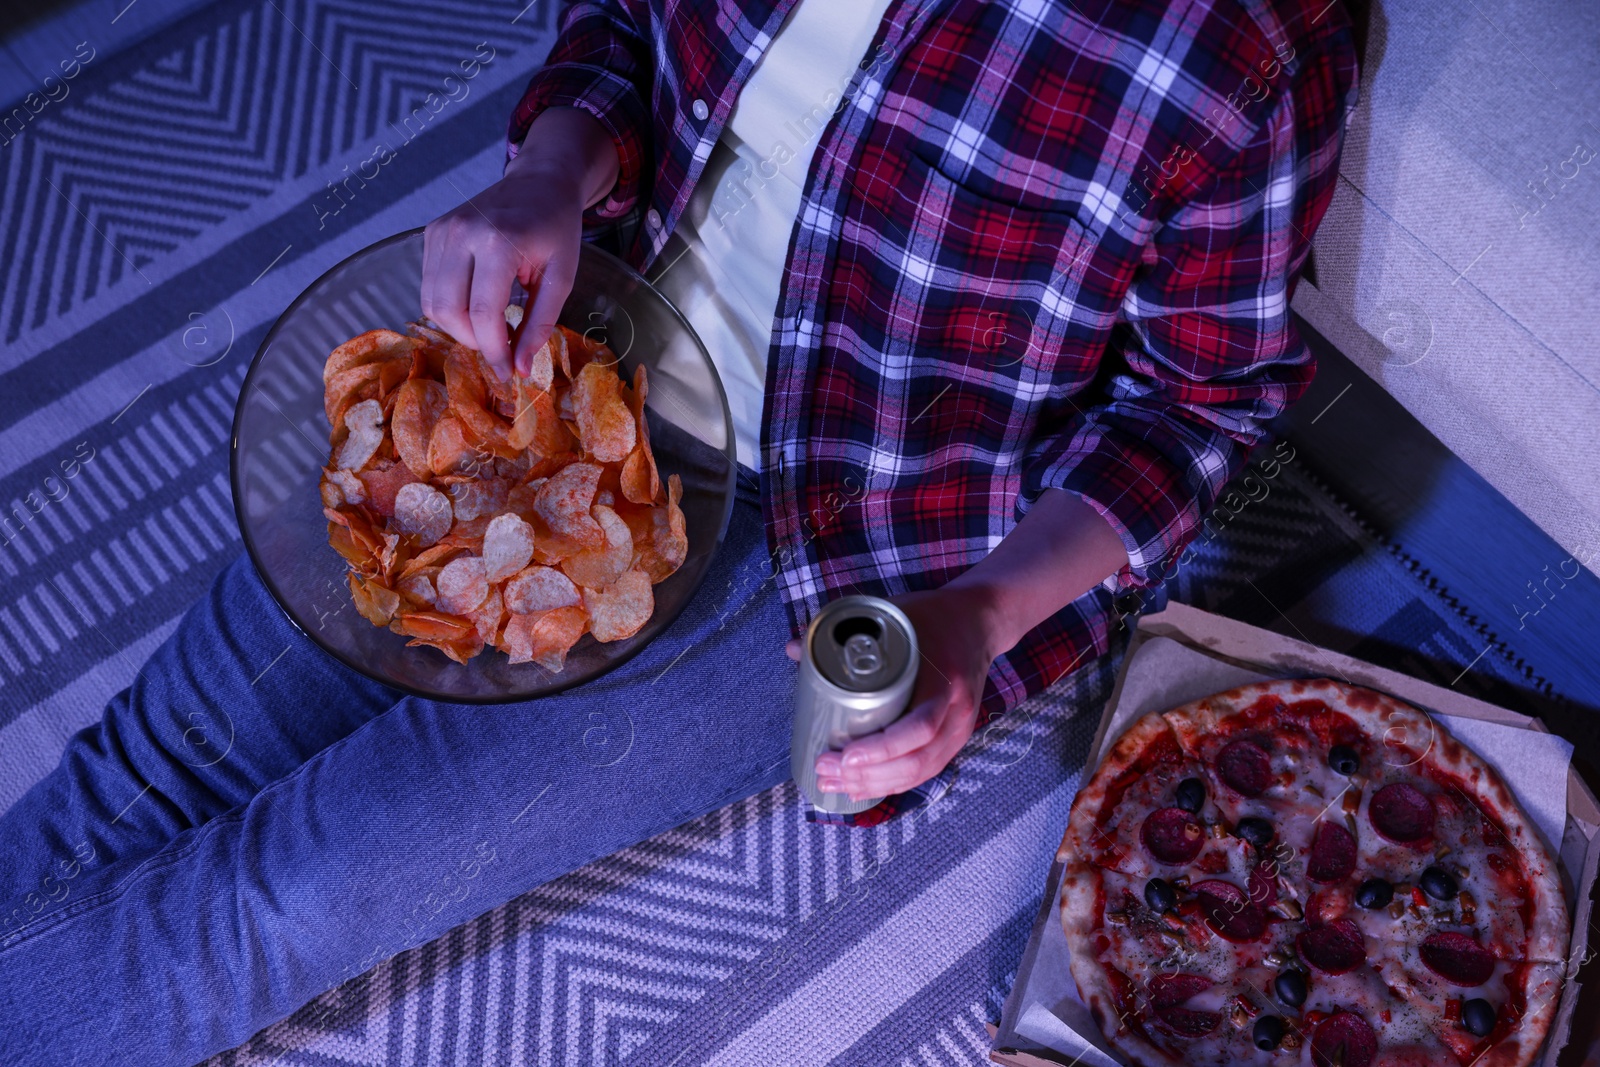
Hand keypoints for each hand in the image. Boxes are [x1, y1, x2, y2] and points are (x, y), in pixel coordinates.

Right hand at [420, 107, 618, 379]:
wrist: (540, 180)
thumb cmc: (556, 227)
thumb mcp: (562, 277)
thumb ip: (540, 324)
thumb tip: (518, 368)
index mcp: (498, 242)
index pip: (484, 313)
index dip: (494, 351)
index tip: (506, 373)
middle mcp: (461, 233)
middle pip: (449, 311)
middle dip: (473, 341)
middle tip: (499, 347)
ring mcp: (441, 231)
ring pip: (432, 302)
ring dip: (458, 326)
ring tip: (489, 326)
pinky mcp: (432, 232)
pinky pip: (430, 285)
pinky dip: (450, 306)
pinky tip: (477, 304)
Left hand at [797, 586, 1002, 801]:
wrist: (981, 620)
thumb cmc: (935, 616)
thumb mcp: (896, 617)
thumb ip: (847, 631)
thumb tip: (793, 648)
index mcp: (945, 682)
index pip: (919, 729)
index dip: (882, 749)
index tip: (845, 754)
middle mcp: (957, 713)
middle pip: (915, 761)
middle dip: (867, 774)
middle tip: (825, 769)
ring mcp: (959, 729)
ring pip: (919, 773)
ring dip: (875, 785)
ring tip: (834, 783)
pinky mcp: (954, 737)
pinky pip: (924, 770)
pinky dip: (892, 783)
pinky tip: (862, 787)